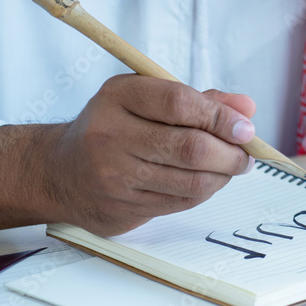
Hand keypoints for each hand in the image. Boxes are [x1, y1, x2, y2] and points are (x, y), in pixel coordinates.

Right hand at [45, 75, 256, 234]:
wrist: (59, 172)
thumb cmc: (114, 126)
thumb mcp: (146, 96)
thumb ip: (199, 100)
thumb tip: (247, 108)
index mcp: (119, 96)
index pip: (179, 103)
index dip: (220, 116)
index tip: (246, 127)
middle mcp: (111, 135)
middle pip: (190, 148)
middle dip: (230, 153)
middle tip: (247, 153)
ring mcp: (114, 177)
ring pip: (190, 181)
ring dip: (223, 175)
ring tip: (233, 166)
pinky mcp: (122, 208)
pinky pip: (180, 202)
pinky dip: (204, 191)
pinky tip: (208, 180)